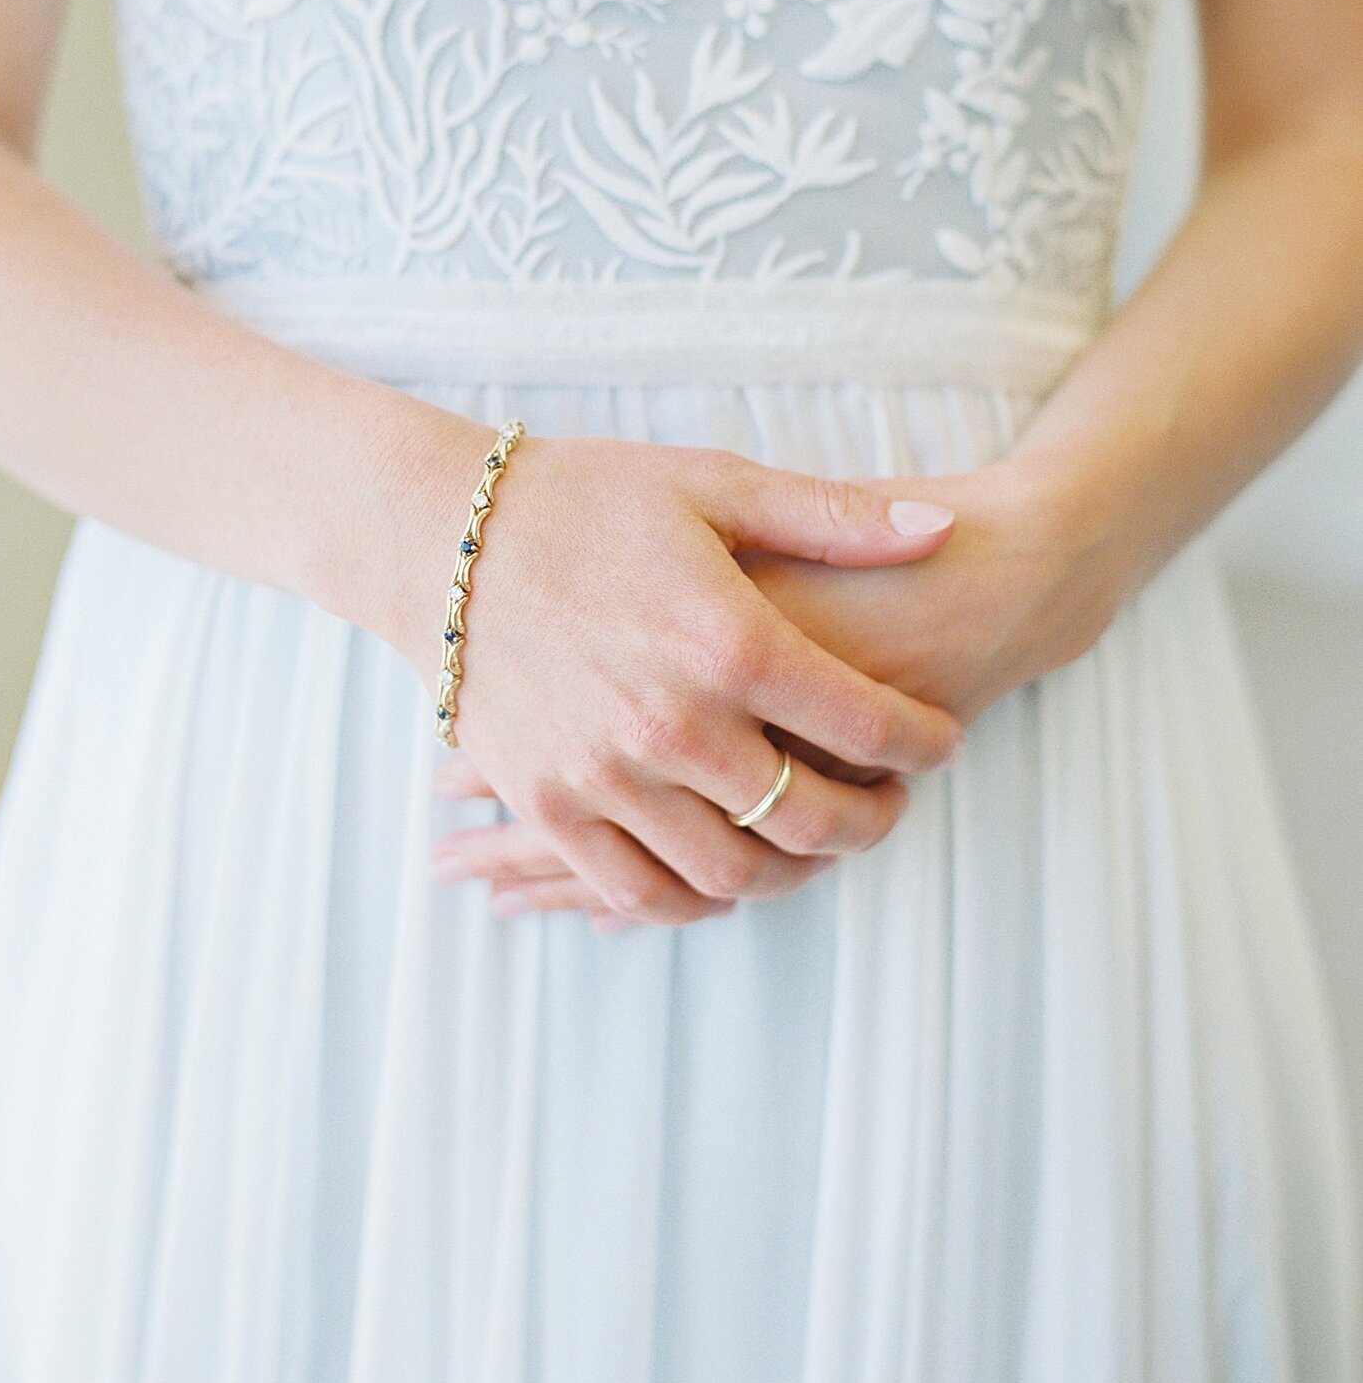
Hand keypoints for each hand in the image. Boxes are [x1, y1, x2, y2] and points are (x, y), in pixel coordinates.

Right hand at [428, 447, 1130, 923]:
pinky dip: (694, 898)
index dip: (923, 742)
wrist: (438, 534)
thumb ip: (833, 519)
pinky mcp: (549, 803)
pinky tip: (723, 870)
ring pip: (732, 872)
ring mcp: (606, 775)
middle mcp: (674, 723)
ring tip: (814, 840)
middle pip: (812, 818)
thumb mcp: (714, 485)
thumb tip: (944, 530)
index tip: (939, 741)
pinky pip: (636, 890)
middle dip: (873, 821)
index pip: (867, 724)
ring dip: (794, 872)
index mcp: (730, 641)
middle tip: (890, 802)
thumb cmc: (584, 498)